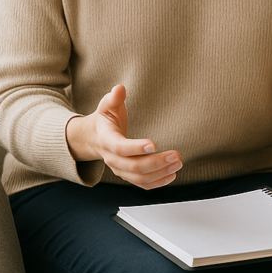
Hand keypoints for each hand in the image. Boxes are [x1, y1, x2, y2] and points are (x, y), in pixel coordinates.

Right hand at [66, 84, 181, 189]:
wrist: (94, 138)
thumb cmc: (104, 120)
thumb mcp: (106, 106)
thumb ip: (114, 98)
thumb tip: (119, 88)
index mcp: (107, 140)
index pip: (120, 148)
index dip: (136, 148)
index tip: (154, 144)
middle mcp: (112, 159)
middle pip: (133, 166)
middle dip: (156, 163)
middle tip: (176, 155)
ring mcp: (119, 169)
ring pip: (139, 178)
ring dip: (160, 173)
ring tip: (178, 164)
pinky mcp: (127, 175)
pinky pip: (142, 183)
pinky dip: (157, 182)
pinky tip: (171, 175)